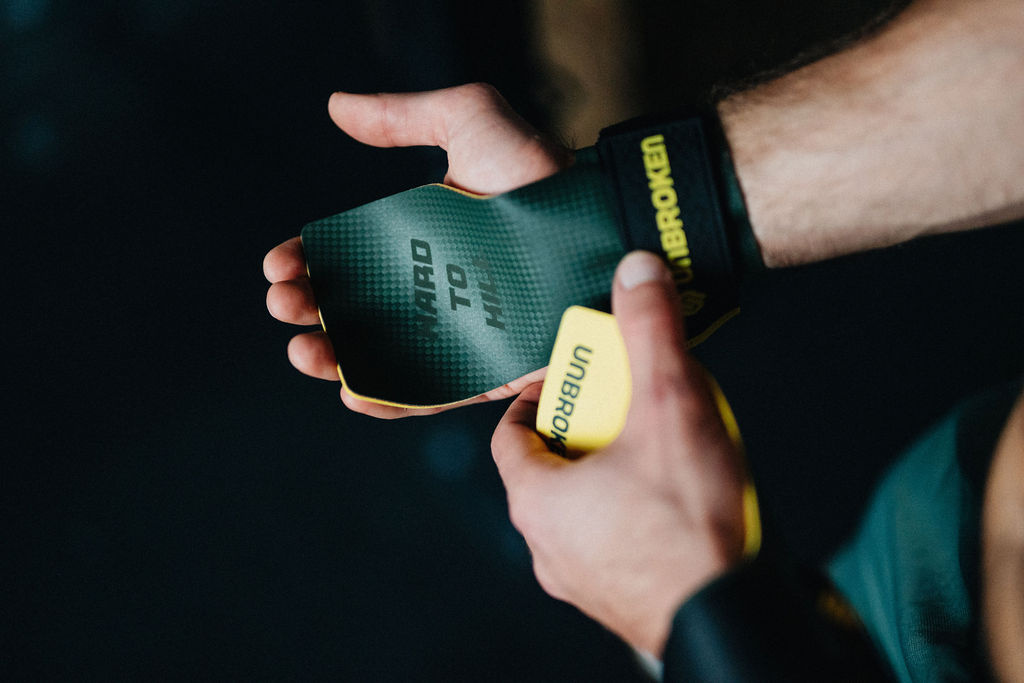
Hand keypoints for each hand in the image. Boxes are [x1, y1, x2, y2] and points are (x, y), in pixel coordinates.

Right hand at [264, 83, 570, 417]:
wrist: (598, 227)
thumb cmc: (539, 172)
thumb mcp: (468, 120)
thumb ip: (402, 116)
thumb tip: (336, 105)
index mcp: (420, 238)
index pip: (348, 255)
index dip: (307, 261)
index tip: (279, 263)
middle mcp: (432, 288)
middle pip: (351, 308)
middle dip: (307, 308)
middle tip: (284, 302)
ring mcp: (456, 334)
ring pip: (378, 356)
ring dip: (332, 359)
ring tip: (303, 351)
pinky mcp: (483, 373)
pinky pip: (427, 395)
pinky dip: (385, 401)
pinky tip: (349, 392)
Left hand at [490, 251, 747, 654]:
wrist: (734, 617)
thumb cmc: (690, 527)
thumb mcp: (670, 405)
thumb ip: (650, 331)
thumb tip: (637, 272)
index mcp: (537, 500)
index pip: (512, 432)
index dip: (540, 394)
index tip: (575, 374)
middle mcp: (548, 544)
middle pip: (553, 463)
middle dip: (590, 424)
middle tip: (631, 400)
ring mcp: (584, 577)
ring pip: (588, 502)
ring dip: (616, 466)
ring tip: (663, 444)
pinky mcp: (623, 596)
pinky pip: (618, 535)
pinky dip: (638, 507)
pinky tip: (681, 495)